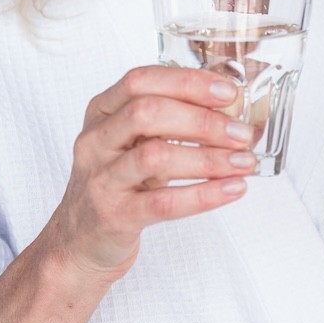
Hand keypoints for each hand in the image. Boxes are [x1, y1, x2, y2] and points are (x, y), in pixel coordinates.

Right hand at [42, 66, 255, 281]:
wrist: (80, 241)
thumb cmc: (116, 183)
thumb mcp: (131, 142)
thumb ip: (167, 120)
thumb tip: (229, 107)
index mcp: (102, 112)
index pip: (141, 81)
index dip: (187, 82)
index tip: (227, 92)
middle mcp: (96, 141)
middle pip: (147, 113)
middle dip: (202, 120)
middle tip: (240, 133)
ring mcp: (102, 179)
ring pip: (156, 156)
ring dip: (208, 158)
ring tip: (243, 162)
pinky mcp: (114, 216)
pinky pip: (163, 203)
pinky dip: (204, 195)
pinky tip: (232, 189)